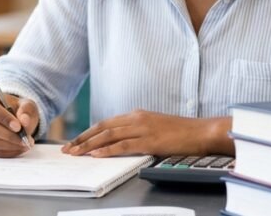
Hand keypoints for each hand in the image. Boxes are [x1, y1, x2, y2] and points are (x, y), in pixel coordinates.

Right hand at [0, 92, 37, 157]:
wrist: (14, 120)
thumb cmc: (18, 110)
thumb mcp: (26, 105)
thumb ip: (26, 110)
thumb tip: (24, 120)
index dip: (3, 117)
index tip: (18, 126)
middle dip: (8, 135)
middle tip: (25, 138)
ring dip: (10, 145)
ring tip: (25, 143)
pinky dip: (8, 151)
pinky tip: (19, 148)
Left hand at [61, 111, 232, 157]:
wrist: (202, 131)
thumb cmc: (182, 132)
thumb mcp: (156, 125)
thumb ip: (138, 130)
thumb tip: (122, 140)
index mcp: (137, 114)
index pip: (106, 123)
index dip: (88, 132)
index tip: (76, 141)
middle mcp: (136, 118)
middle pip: (102, 127)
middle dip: (82, 138)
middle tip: (68, 148)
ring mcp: (143, 128)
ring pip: (109, 136)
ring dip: (89, 145)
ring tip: (75, 153)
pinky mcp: (150, 140)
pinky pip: (123, 145)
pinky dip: (107, 150)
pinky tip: (96, 155)